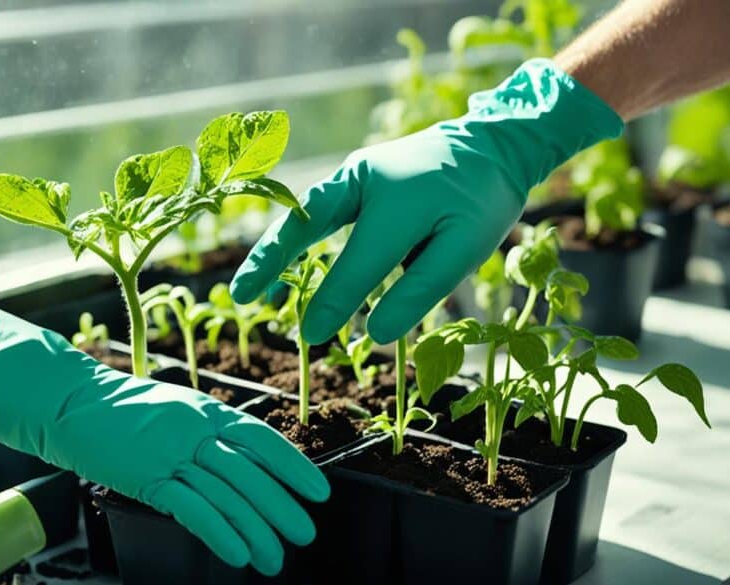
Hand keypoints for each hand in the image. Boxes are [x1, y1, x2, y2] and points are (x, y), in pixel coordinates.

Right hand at [0, 302, 328, 575]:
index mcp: (207, 411)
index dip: (294, 466)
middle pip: (249, 473)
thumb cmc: (125, 410)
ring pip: (225, 495)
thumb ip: (211, 434)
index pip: (262, 439)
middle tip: (304, 534)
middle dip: (281, 506)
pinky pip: (190, 508)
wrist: (71, 403)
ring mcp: (169, 453)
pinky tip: (237, 554)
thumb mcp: (177, 410)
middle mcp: (195, 430)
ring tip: (274, 557)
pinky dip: (218, 532)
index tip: (319, 492)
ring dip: (254, 530)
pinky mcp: (145, 477)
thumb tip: (250, 467)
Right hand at [230, 59, 622, 343]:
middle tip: (241, 296)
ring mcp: (353, 174)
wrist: (489, 144)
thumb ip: (420, 290)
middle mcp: (364, 182)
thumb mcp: (466, 248)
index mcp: (397, 204)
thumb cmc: (481, 201)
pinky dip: (294, 235)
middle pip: (305, 224)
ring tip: (251, 287)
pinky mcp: (351, 176)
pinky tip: (281, 264)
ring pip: (303, 214)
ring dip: (275, 249)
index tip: (311, 337)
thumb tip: (374, 333)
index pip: (356, 265)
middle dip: (270, 262)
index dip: (332, 303)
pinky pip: (315, 208)